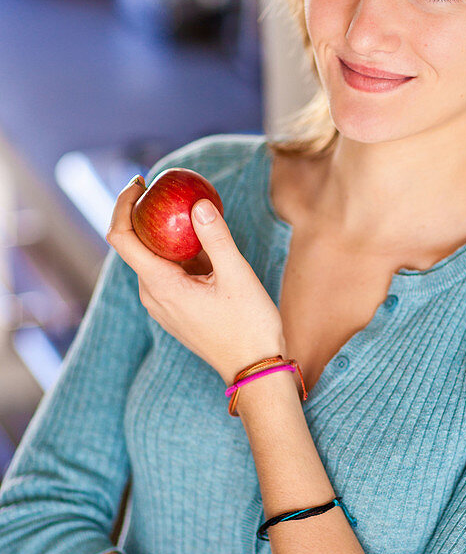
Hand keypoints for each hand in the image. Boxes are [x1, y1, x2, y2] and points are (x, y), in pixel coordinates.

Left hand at [105, 178, 286, 383]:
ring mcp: (161, 307)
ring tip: (191, 214)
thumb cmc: (249, 326)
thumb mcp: (237, 276)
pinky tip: (202, 246)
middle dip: (146, 215)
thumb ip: (216, 237)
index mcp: (160, 285)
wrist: (255, 370)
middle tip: (169, 190)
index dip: (123, 205)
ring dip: (166, 236)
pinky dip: (177, 255)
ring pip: (153, 261)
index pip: (121, 237)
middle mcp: (152, 296)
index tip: (139, 183)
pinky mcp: (174, 312)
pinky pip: (166, 276)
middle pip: (135, 246)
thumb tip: (198, 203)